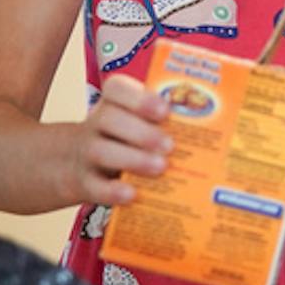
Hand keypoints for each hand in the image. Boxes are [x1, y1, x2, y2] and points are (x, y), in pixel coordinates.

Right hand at [63, 73, 171, 206]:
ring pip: (101, 151)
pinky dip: (112, 191)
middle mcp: (97, 125)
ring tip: (161, 167)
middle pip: (109, 119)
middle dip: (142, 131)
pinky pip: (93, 186)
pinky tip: (132, 194)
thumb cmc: (121, 141)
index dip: (139, 97)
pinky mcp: (83, 183)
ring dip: (133, 159)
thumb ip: (164, 124)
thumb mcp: (135, 125)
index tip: (164, 110)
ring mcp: (86, 154)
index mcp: (113, 105)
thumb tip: (214, 132)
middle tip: (170, 145)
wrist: (70, 165)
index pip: (116, 89)